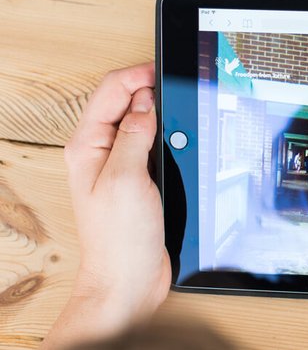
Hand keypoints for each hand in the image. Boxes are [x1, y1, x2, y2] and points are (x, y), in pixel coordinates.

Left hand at [44, 64, 169, 348]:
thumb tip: (146, 101)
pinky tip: (178, 133)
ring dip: (159, 109)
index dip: (138, 75)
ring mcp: (118, 162)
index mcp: (87, 145)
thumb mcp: (127, 178)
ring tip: (178, 103)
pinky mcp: (137, 176)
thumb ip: (136, 135)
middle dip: (149, 87)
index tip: (166, 72)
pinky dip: (165, 132)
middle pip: (123, 100)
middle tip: (176, 84)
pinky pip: (150, 140)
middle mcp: (99, 150)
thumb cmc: (119, 238)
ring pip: (139, 119)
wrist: (130, 277)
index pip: (111, 91)